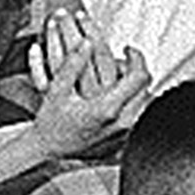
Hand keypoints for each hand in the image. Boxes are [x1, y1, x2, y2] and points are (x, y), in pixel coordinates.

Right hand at [29, 17, 150, 159]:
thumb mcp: (58, 90)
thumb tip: (87, 42)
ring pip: (144, 102)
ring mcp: (123, 134)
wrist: (47, 152)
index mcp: (107, 108)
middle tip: (128, 59)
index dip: (136, 57)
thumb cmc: (50, 123)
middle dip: (138, 70)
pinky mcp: (121, 141)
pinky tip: (120, 95)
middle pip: (146, 89)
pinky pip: (137, 116)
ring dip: (137, 86)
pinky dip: (132, 101)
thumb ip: (74, 63)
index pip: (138, 76)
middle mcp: (120, 123)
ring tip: (124, 75)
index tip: (128, 49)